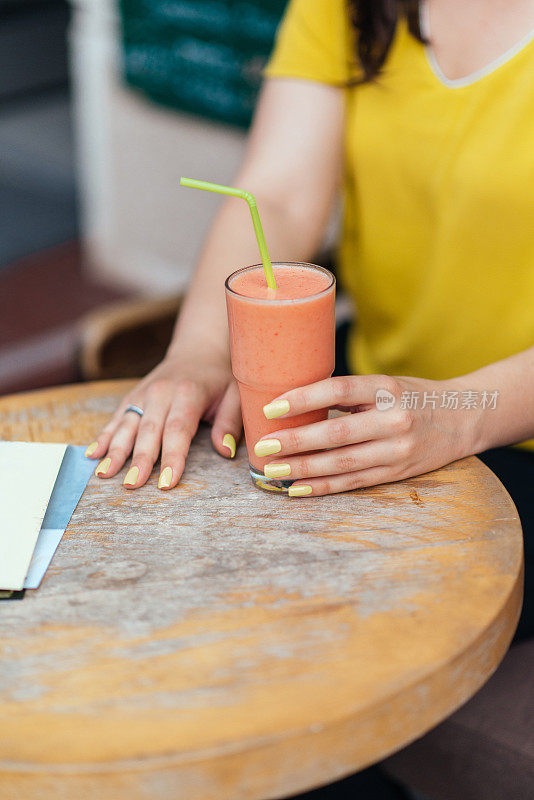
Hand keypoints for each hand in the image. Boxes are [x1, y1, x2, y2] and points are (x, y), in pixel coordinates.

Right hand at [85, 353, 241, 488]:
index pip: (178, 430)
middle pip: (148, 431)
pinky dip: (103, 437)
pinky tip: (93, 455)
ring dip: (115, 451)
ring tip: (104, 474)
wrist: (197, 351)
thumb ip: (230, 422)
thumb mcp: (235, 394)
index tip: (167, 483)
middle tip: (132, 485)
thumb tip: (226, 451)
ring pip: (127, 426)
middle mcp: (161, 392)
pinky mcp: (132, 397)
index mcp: (188, 393)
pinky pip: (116, 419)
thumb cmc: (219, 378)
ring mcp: (143, 394)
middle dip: (139, 460)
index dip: (172, 457)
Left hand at [257, 375, 476, 496]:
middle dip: (295, 441)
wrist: (464, 417)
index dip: (303, 398)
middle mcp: (394, 419)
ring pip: (342, 463)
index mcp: (386, 388)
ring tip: (273, 470)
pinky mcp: (398, 473)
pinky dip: (324, 487)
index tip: (271, 407)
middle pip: (336, 433)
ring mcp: (397, 450)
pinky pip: (354, 482)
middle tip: (263, 445)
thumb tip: (294, 405)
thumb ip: (349, 394)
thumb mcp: (386, 383)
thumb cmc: (413, 395)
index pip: (339, 391)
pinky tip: (298, 489)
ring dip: (303, 469)